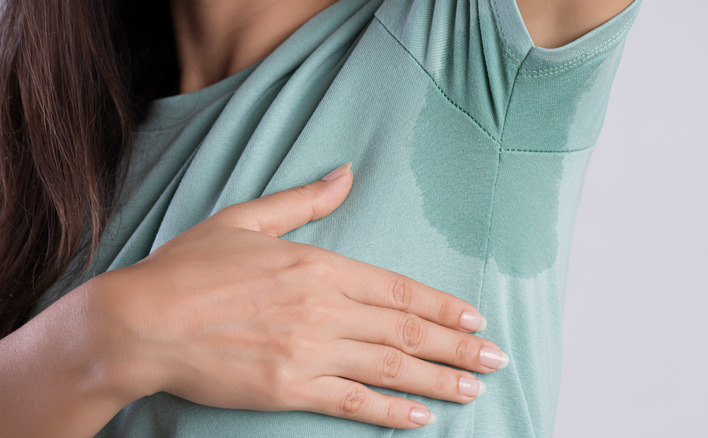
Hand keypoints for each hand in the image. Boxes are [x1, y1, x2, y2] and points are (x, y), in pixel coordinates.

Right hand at [93, 163, 507, 428]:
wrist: (139, 322)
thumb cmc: (189, 269)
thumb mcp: (246, 219)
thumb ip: (304, 200)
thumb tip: (345, 174)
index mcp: (318, 266)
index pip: (398, 289)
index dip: (442, 307)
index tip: (475, 319)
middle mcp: (323, 309)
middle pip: (406, 330)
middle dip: (458, 346)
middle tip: (497, 358)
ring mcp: (308, 351)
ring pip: (390, 367)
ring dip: (440, 379)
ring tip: (475, 389)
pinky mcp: (287, 388)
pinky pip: (352, 402)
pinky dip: (390, 411)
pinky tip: (421, 417)